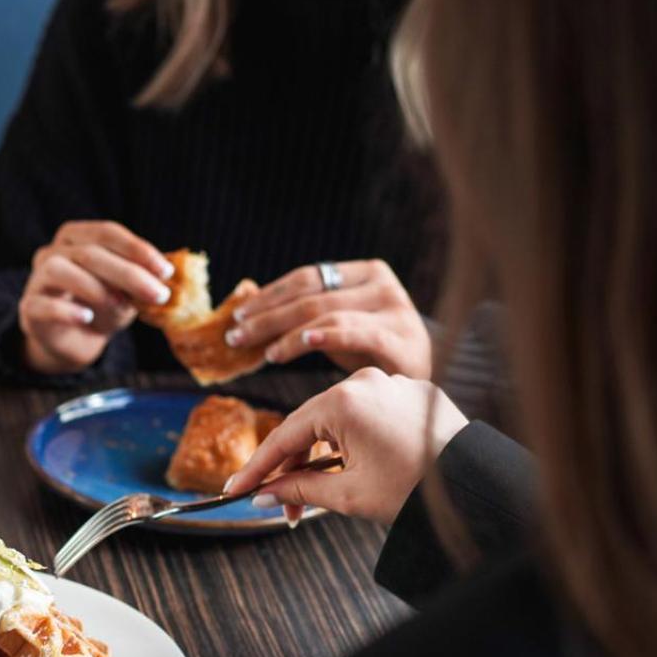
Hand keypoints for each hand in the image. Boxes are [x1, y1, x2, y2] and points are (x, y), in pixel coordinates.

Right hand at [19, 221, 173, 374]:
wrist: (75, 340)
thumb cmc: (103, 306)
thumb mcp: (127, 291)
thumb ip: (140, 280)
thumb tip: (164, 276)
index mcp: (77, 237)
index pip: (106, 233)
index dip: (137, 249)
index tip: (166, 271)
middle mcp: (53, 251)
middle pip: (88, 253)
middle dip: (128, 273)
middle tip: (158, 295)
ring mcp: (37, 279)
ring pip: (59, 270)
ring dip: (94, 287)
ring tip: (121, 306)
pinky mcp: (29, 309)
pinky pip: (43, 304)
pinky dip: (67, 310)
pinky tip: (87, 317)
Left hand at [224, 260, 431, 378]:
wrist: (420, 383)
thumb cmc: (373, 352)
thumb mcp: (337, 324)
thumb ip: (303, 311)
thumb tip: (247, 300)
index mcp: (365, 273)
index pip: (308, 277)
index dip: (269, 295)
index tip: (238, 315)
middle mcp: (383, 285)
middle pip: (312, 296)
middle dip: (268, 317)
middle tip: (235, 336)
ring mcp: (396, 310)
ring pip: (328, 314)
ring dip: (288, 334)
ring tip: (264, 352)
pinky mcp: (402, 340)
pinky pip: (355, 333)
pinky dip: (325, 336)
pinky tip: (299, 344)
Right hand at [224, 368, 466, 525]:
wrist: (475, 485)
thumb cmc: (414, 491)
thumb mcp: (347, 494)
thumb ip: (298, 488)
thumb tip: (264, 494)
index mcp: (344, 400)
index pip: (285, 435)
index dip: (258, 466)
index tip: (237, 488)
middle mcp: (365, 380)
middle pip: (310, 425)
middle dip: (293, 468)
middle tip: (283, 507)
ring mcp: (391, 383)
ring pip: (339, 419)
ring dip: (323, 455)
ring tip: (318, 494)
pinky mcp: (412, 392)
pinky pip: (369, 414)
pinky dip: (355, 441)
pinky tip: (353, 469)